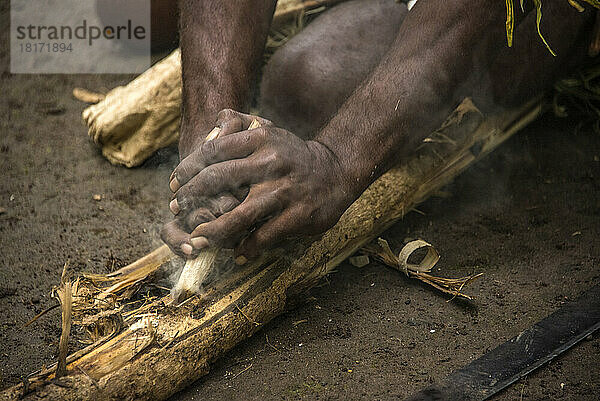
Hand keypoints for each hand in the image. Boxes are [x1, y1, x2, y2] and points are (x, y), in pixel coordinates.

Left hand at [162, 109, 354, 260]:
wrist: (336, 172)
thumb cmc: (292, 154)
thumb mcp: (269, 129)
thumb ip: (238, 123)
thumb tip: (210, 124)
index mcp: (261, 138)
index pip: (212, 151)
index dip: (187, 169)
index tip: (174, 183)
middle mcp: (270, 162)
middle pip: (216, 180)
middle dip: (189, 197)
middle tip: (176, 208)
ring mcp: (283, 191)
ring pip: (236, 216)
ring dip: (211, 231)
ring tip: (197, 238)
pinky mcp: (296, 216)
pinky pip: (261, 237)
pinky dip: (245, 248)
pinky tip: (237, 253)